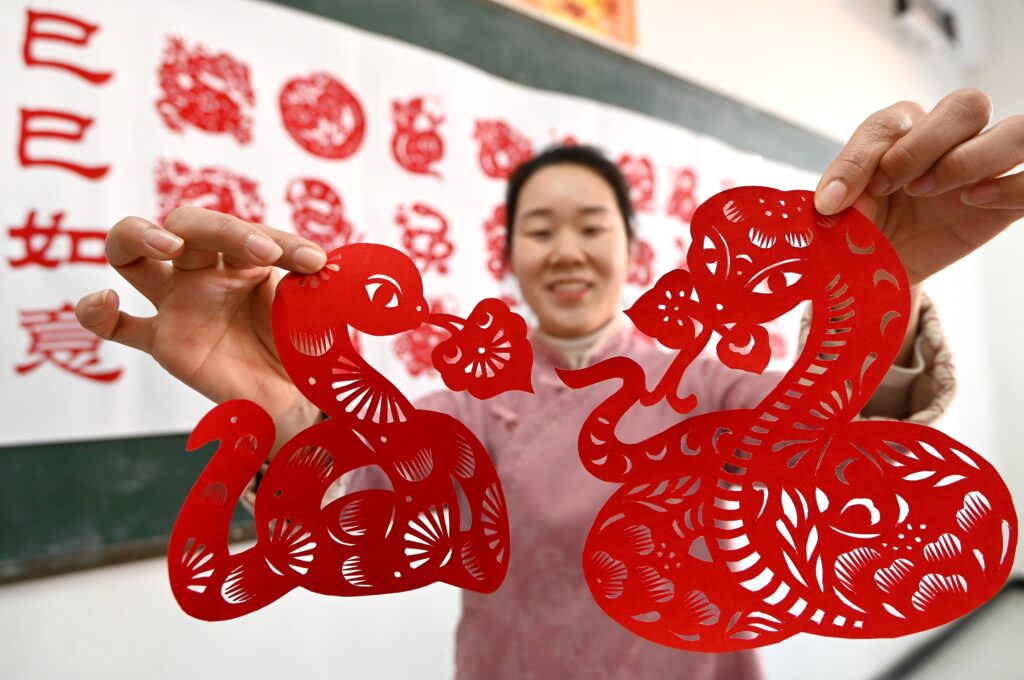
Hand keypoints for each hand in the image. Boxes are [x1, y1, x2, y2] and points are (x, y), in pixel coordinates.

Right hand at [76, 207, 327, 437]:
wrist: (293, 398)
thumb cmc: (299, 345)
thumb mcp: (311, 311)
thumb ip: (311, 288)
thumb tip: (324, 267)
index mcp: (244, 256)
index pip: (253, 232)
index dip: (285, 242)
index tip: (314, 263)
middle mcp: (204, 271)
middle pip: (189, 224)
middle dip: (223, 228)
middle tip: (262, 250)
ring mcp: (177, 303)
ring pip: (133, 253)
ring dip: (143, 236)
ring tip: (170, 245)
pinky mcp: (162, 341)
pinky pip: (117, 326)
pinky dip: (99, 312)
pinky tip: (105, 301)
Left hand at [814, 88, 1023, 286]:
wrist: (881, 271)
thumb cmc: (863, 230)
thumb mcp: (841, 213)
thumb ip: (841, 197)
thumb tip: (834, 202)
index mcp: (904, 130)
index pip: (893, 121)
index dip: (862, 159)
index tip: (835, 201)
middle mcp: (951, 138)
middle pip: (966, 105)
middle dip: (924, 146)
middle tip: (894, 188)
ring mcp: (985, 167)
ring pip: (1016, 130)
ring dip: (972, 159)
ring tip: (930, 193)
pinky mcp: (1008, 202)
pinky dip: (1014, 187)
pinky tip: (975, 202)